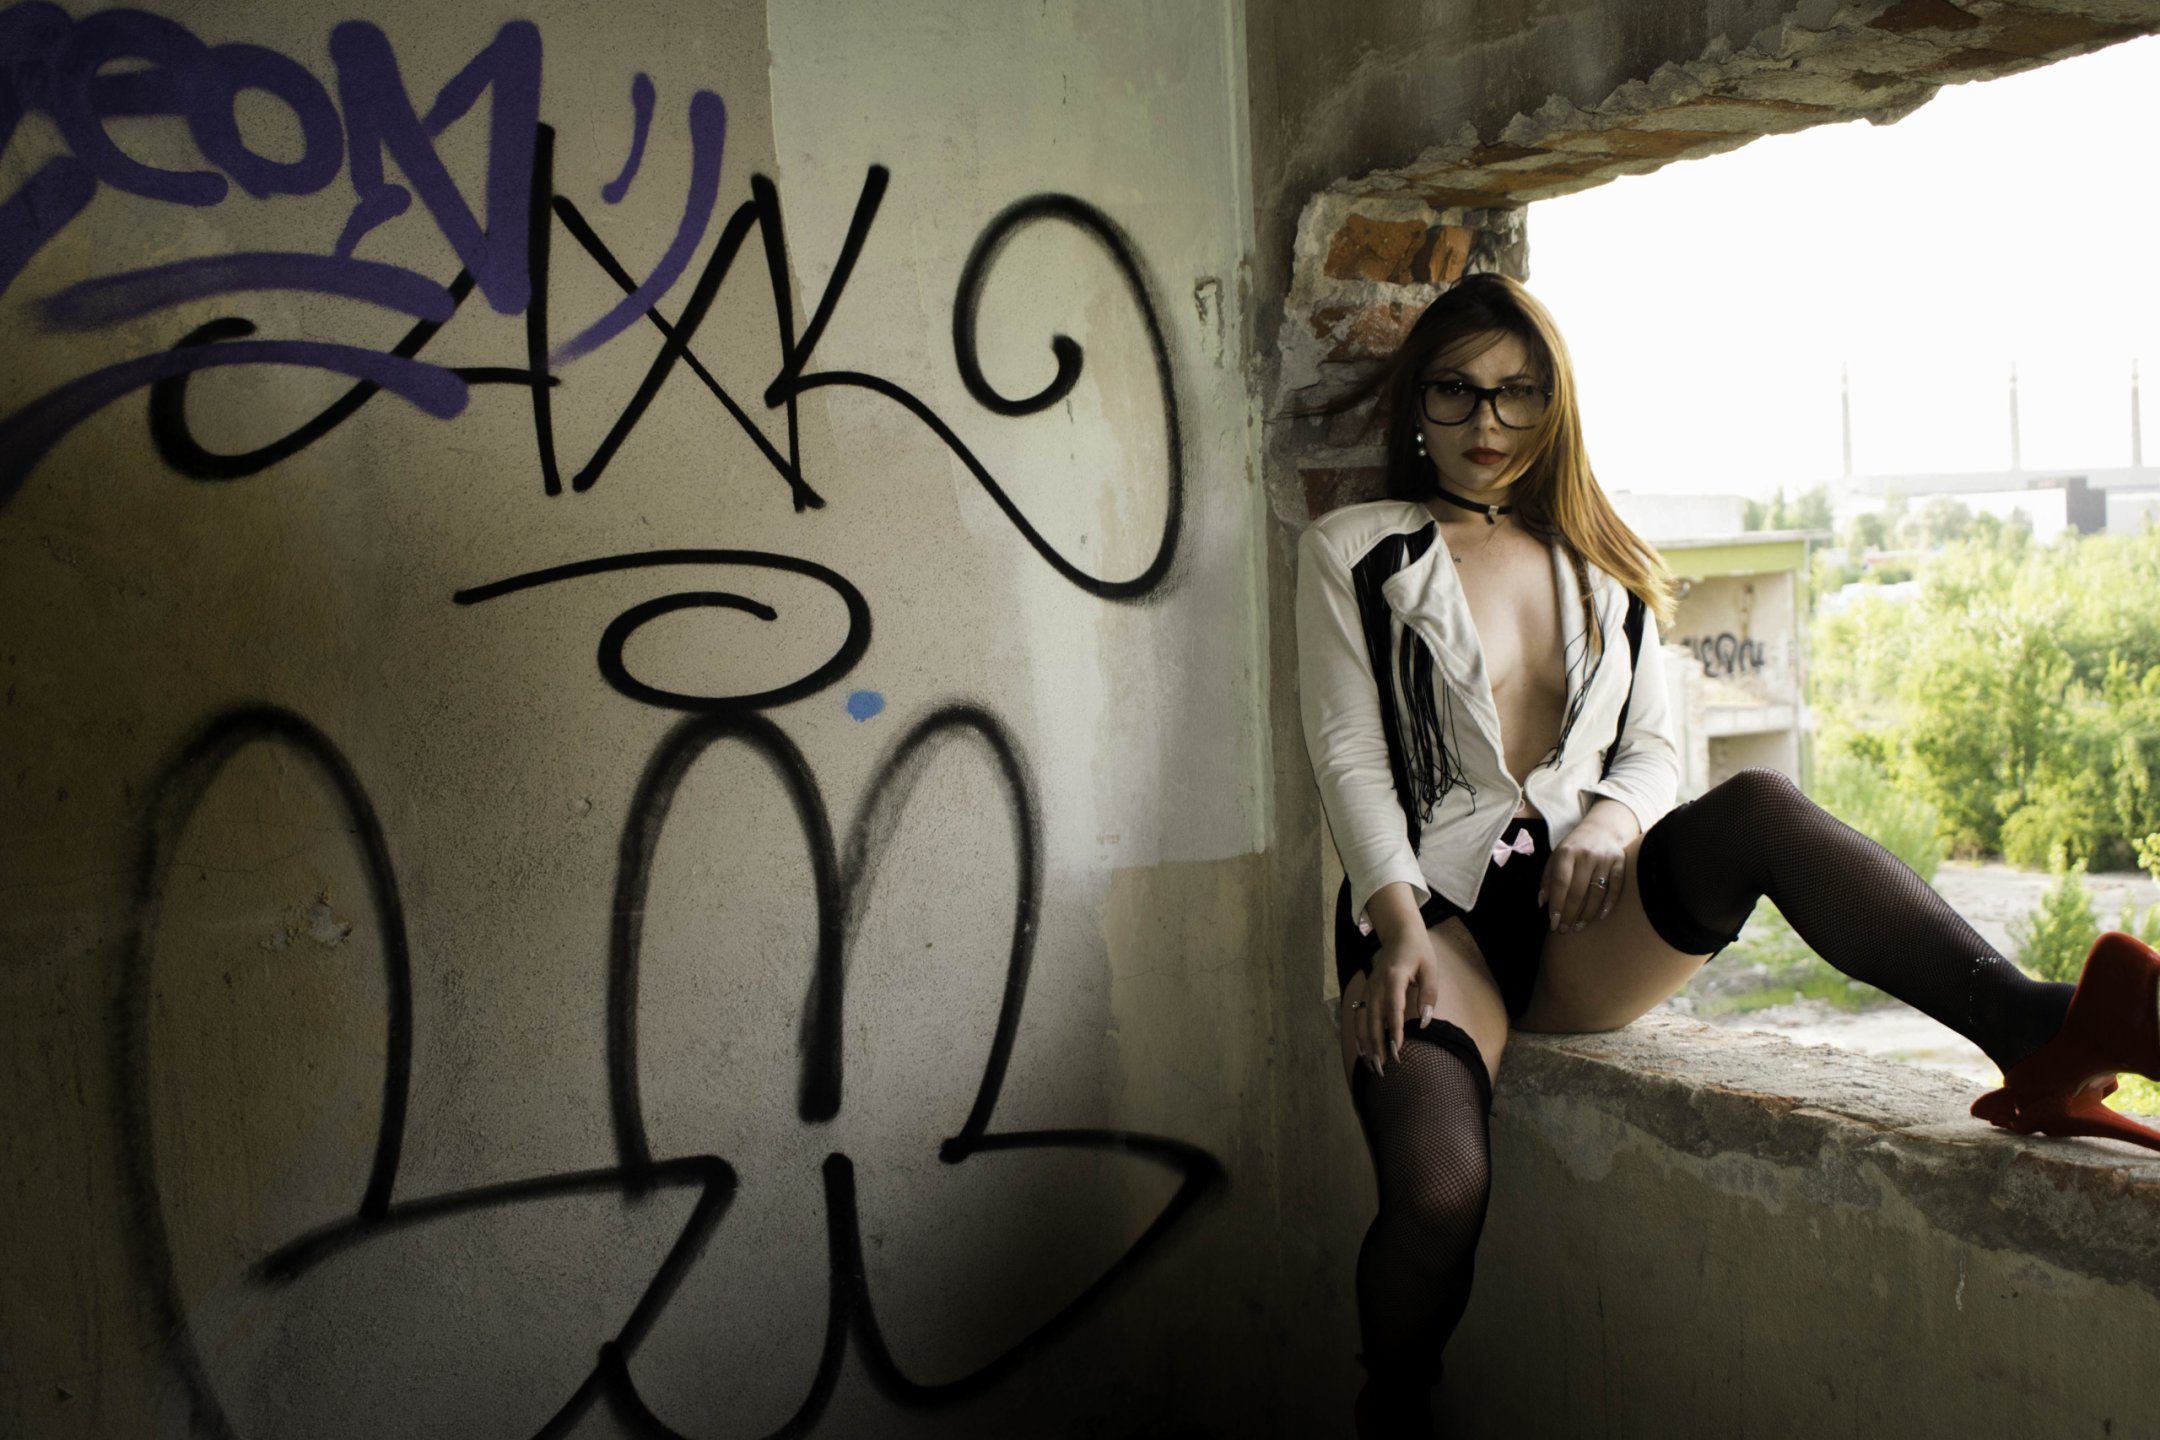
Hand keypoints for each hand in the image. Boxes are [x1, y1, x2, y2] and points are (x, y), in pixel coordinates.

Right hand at [1354, 884, 1440, 1073]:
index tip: (1397, 1049)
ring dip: (1367, 1043)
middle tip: (1384, 1067)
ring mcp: (1369, 988)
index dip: (1395, 1029)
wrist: (1399, 934)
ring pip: (1363, 1020)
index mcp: (1394, 976)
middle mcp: (1377, 984)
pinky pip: (1359, 1016)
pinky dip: (1360, 1035)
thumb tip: (1424, 1023)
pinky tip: (1363, 1052)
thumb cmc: (1418, 952)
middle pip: (1374, 1018)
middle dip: (1377, 1044)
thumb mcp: (1431, 970)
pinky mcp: (1367, 993)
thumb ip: (1428, 996)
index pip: (1393, 1006)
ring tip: (1373, 1065)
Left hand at [1541, 800, 1639, 932]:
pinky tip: (1600, 917)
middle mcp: (1586, 855)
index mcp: (1566, 852)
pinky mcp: (1621, 862)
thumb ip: (1547, 878)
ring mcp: (1605, 859)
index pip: (1560, 882)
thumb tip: (1543, 903)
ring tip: (1578, 927)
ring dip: (1587, 914)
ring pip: (1596, 893)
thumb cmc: (1574, 848)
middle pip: (1578, 891)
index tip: (1553, 922)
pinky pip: (1615, 888)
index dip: (1556, 904)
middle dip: (1570, 914)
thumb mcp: (1556, 857)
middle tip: (1564, 929)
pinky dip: (1609, 904)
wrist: (1601, 829)